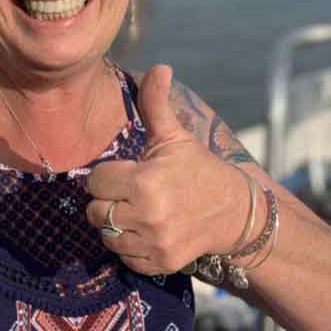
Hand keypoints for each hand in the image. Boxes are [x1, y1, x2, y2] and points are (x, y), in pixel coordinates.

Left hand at [86, 64, 248, 274]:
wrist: (235, 213)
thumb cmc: (198, 170)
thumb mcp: (175, 136)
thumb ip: (156, 104)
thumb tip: (159, 66)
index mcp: (144, 181)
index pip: (95, 182)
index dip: (107, 176)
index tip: (125, 173)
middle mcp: (146, 215)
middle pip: (95, 211)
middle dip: (107, 200)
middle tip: (127, 193)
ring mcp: (153, 242)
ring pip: (106, 235)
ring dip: (115, 224)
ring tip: (135, 211)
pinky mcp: (159, 263)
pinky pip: (123, 257)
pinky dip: (128, 246)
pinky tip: (145, 230)